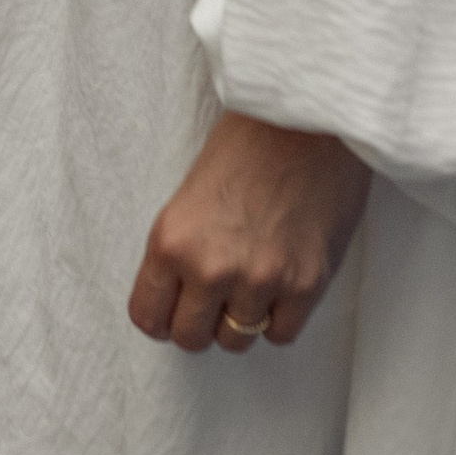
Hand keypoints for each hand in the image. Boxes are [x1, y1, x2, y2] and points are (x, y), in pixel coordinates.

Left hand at [129, 112, 370, 355]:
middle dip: (198, 323)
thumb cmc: (250, 138)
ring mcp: (260, 280)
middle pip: (190, 338)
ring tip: (249, 285)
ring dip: (239, 319)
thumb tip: (180, 292)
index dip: (159, 317)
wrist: (307, 114)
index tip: (170, 311)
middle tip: (211, 301)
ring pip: (236, 340)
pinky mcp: (305, 285)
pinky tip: (279, 287)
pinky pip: (280, 334)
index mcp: (172, 239)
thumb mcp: (191, 191)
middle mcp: (210, 267)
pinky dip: (278, 318)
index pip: (148, 315)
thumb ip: (183, 246)